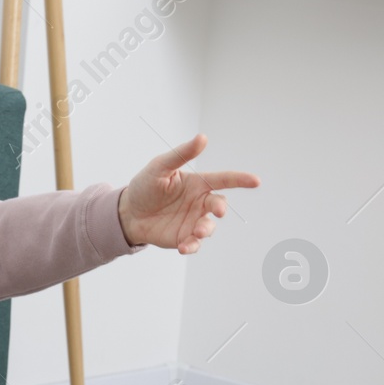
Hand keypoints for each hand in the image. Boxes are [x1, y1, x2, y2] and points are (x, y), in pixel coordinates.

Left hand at [116, 134, 259, 254]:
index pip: (224, 180)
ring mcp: (193, 221)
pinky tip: (184, 247)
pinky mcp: (183, 237)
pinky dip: (192, 246)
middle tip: (218, 211)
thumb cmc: (145, 186)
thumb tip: (202, 138)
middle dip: (220, 208)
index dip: (240, 180)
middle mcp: (200, 203)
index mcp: (198, 184)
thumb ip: (181, 154)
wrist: (128, 212)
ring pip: (209, 227)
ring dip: (206, 229)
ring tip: (197, 232)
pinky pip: (194, 244)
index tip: (255, 181)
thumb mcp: (160, 167)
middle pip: (218, 204)